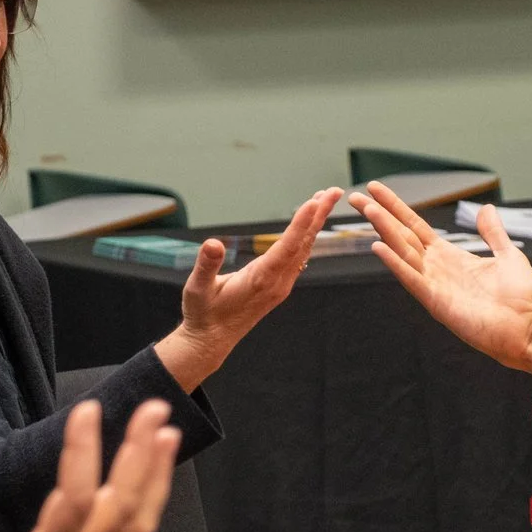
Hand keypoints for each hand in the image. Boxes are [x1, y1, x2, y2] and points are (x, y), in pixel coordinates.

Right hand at [0, 400, 179, 531]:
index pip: (70, 504)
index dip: (81, 456)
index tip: (87, 412)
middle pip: (120, 507)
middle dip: (139, 455)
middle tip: (154, 407)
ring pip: (135, 521)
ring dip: (154, 474)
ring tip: (168, 430)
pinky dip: (148, 500)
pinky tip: (152, 474)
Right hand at [155, 189, 340, 389]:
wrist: (212, 340)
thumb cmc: (203, 314)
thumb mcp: (197, 289)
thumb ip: (206, 266)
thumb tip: (212, 243)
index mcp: (261, 280)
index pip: (287, 247)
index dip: (301, 223)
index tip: (315, 202)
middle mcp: (277, 282)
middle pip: (303, 244)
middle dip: (318, 216)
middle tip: (334, 191)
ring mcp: (281, 285)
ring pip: (303, 250)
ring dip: (314, 224)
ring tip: (324, 199)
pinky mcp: (279, 287)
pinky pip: (297, 258)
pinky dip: (305, 237)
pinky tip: (310, 226)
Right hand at [350, 182, 531, 369]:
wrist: (530, 329)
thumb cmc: (522, 298)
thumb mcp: (507, 255)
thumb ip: (493, 233)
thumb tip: (486, 208)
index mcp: (451, 257)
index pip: (415, 227)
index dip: (396, 207)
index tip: (376, 189)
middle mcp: (437, 269)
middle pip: (401, 236)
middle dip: (378, 215)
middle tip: (354, 197)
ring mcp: (434, 285)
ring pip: (402, 252)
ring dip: (384, 230)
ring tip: (366, 209)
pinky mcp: (437, 302)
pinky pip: (411, 279)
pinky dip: (395, 263)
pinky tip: (378, 247)